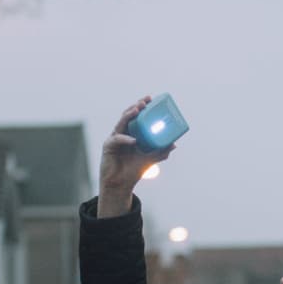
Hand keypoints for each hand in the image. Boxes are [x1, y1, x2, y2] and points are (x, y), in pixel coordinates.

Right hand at [98, 95, 174, 217]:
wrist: (121, 184)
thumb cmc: (134, 170)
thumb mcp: (150, 159)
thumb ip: (161, 152)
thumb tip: (174, 144)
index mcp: (131, 133)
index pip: (135, 116)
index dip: (142, 106)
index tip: (151, 99)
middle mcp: (122, 133)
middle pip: (127, 115)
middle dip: (136, 106)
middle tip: (145, 101)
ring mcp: (114, 138)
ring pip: (121, 122)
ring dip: (129, 114)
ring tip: (138, 109)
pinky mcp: (108, 146)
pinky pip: (117, 139)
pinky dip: (126, 139)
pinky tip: (134, 140)